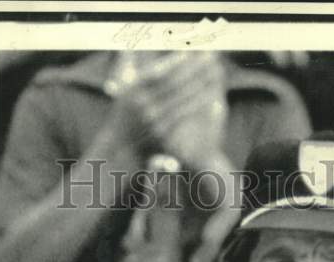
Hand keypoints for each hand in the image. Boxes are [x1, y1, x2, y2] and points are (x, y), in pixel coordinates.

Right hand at [106, 52, 226, 169]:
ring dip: (201, 83)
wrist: (117, 145)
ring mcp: (153, 119)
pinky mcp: (163, 133)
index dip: (176, 61)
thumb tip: (129, 44)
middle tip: (210, 55)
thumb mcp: (122, 86)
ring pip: (182, 98)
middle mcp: (142, 104)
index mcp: (133, 88)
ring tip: (216, 70)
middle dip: (193, 68)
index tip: (192, 50)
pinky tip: (212, 93)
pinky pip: (185, 114)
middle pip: (173, 83)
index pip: (158, 71)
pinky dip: (199, 103)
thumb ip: (127, 64)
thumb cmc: (122, 110)